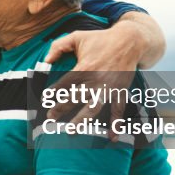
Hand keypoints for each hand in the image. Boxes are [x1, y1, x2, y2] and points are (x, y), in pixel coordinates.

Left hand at [44, 24, 144, 139]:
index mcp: (84, 67)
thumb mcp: (77, 36)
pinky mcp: (120, 91)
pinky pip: (118, 110)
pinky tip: (111, 137)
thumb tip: (45, 60)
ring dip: (82, 121)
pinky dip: (116, 124)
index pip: (64, 83)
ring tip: (71, 132)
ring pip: (93, 108)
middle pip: (75, 98)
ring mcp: (109, 87)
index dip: (53, 92)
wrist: (130, 41)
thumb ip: (59, 46)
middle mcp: (95, 79)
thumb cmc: (100, 39)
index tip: (44, 100)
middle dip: (61, 109)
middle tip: (50, 118)